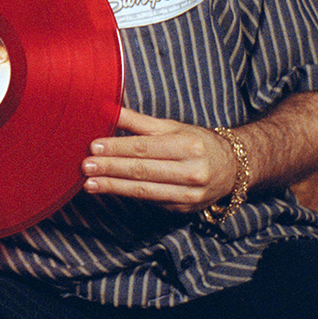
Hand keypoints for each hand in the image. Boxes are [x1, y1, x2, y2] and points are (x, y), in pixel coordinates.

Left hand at [81, 107, 237, 212]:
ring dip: (114, 187)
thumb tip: (107, 109)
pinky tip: (109, 190)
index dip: (118, 148)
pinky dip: (128, 195)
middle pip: (143, 171)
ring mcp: (189, 194)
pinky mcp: (183, 209)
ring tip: (90, 183)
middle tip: (86, 166)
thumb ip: (137, 121)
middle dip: (110, 168)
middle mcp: (192, 172)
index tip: (94, 146)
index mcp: (188, 146)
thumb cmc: (195, 141)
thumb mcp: (170, 126)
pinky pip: (151, 201)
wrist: (231, 168)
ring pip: (144, 191)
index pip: (145, 148)